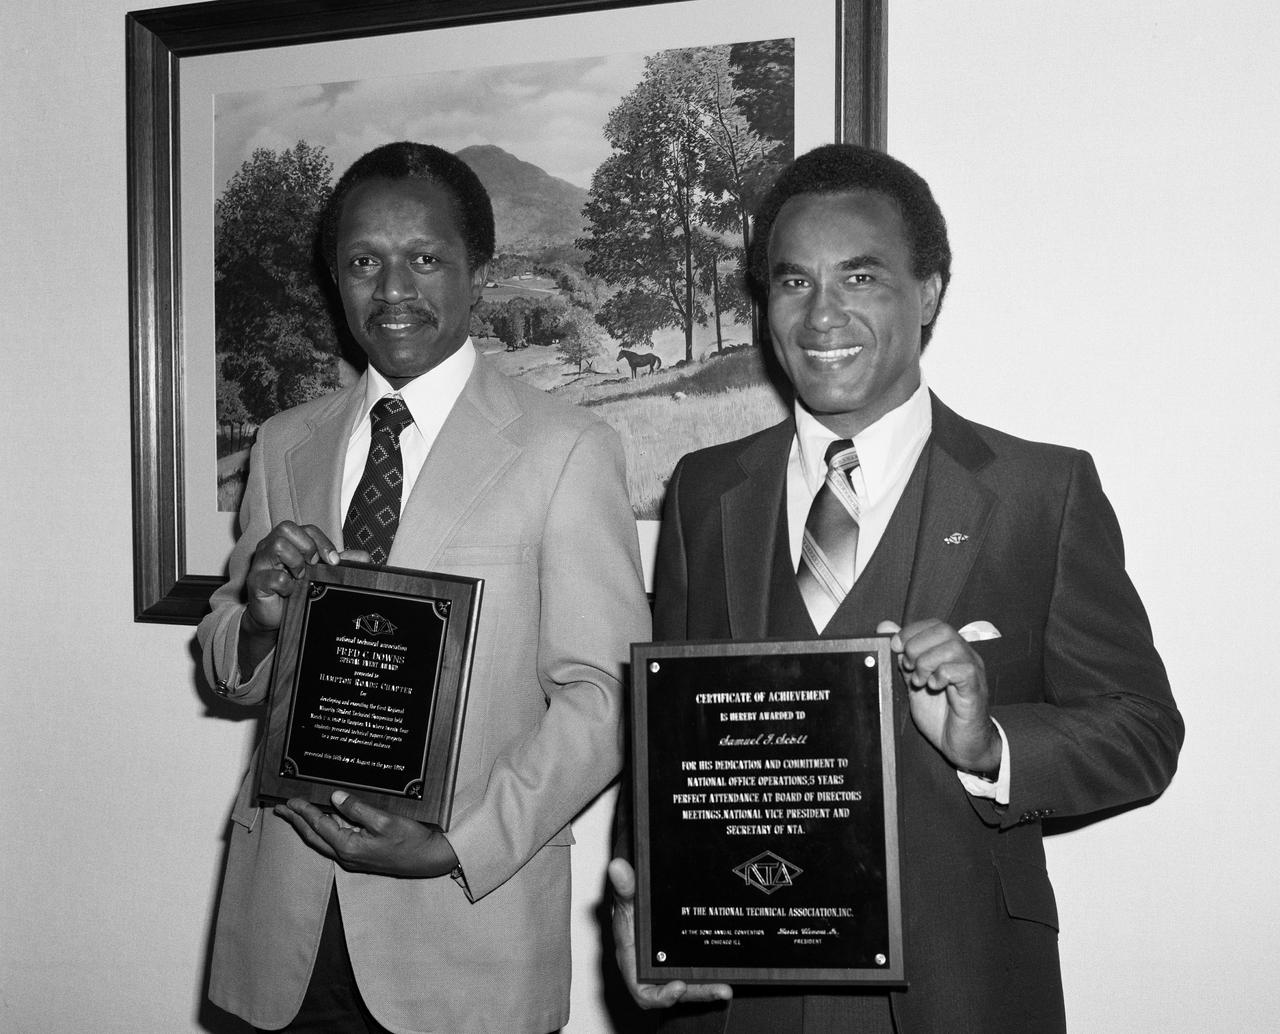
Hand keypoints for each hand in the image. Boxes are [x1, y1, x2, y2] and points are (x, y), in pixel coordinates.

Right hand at [238, 521, 367, 672]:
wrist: (275, 617)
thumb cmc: (296, 591)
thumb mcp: (321, 575)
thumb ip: (342, 565)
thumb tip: (364, 557)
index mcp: (288, 541)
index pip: (307, 528)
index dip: (323, 542)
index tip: (334, 561)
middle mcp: (271, 546)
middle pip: (287, 528)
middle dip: (307, 547)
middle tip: (313, 566)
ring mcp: (261, 562)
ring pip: (277, 545)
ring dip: (296, 562)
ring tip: (300, 578)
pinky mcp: (255, 581)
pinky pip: (273, 576)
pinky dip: (286, 584)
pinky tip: (289, 592)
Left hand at [275, 790, 458, 877]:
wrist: (429, 859)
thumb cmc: (411, 840)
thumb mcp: (385, 820)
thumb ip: (357, 809)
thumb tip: (334, 798)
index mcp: (349, 846)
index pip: (319, 825)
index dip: (303, 811)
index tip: (289, 800)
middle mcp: (346, 855)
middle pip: (313, 836)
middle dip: (296, 821)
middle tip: (281, 809)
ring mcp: (352, 858)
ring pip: (322, 840)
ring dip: (307, 826)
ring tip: (296, 813)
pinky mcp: (360, 857)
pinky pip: (333, 842)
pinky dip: (323, 830)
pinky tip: (324, 821)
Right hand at [607, 858, 731, 1008]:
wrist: (641, 908)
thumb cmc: (629, 912)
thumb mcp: (626, 899)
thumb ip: (624, 887)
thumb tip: (617, 867)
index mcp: (634, 963)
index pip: (643, 990)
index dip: (660, 995)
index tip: (678, 986)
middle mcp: (653, 971)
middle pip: (675, 991)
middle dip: (698, 992)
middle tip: (720, 990)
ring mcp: (671, 969)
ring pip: (690, 986)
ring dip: (708, 988)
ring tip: (727, 987)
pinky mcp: (684, 965)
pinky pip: (698, 975)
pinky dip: (711, 976)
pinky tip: (730, 973)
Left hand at [877, 619, 1001, 772]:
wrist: (960, 745)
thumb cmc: (940, 714)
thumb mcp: (914, 682)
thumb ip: (902, 657)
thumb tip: (886, 627)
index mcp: (950, 652)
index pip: (934, 624)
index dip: (911, 631)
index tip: (895, 647)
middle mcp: (964, 656)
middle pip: (943, 630)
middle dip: (917, 646)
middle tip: (908, 668)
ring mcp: (973, 671)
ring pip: (952, 647)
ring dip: (927, 662)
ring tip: (919, 681)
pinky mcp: (976, 689)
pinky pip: (963, 670)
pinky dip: (941, 675)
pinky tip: (933, 687)